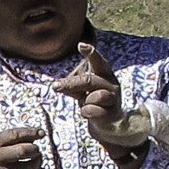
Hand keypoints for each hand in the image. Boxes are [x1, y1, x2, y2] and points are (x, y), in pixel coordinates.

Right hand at [0, 125, 43, 168]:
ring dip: (37, 163)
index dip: (30, 132)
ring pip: (27, 168)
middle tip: (37, 151)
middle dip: (34, 150)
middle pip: (21, 151)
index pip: (14, 135)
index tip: (41, 133)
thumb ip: (15, 139)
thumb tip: (37, 134)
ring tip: (37, 161)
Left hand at [53, 42, 149, 168]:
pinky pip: (92, 110)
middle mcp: (111, 84)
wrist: (109, 123)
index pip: (99, 61)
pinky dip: (86, 112)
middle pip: (88, 80)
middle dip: (70, 83)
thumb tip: (57, 85)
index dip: (91, 54)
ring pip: (93, 96)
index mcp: (105, 74)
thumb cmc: (94, 101)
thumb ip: (72, 85)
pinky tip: (89, 112)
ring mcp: (113, 99)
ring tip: (86, 103)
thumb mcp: (82, 90)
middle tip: (55, 86)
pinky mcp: (111, 113)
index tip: (81, 45)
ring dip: (84, 101)